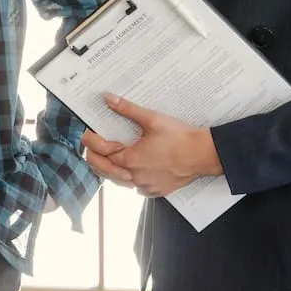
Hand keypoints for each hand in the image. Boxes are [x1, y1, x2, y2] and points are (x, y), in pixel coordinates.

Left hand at [81, 94, 222, 198]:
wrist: (204, 154)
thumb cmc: (180, 138)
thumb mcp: (152, 119)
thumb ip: (127, 109)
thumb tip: (109, 99)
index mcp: (130, 159)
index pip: (101, 151)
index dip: (90, 141)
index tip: (86, 133)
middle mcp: (135, 176)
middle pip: (104, 170)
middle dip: (93, 157)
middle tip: (89, 147)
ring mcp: (145, 186)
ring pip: (118, 182)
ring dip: (108, 170)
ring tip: (104, 159)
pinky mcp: (156, 191)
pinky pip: (135, 189)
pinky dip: (128, 181)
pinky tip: (129, 173)